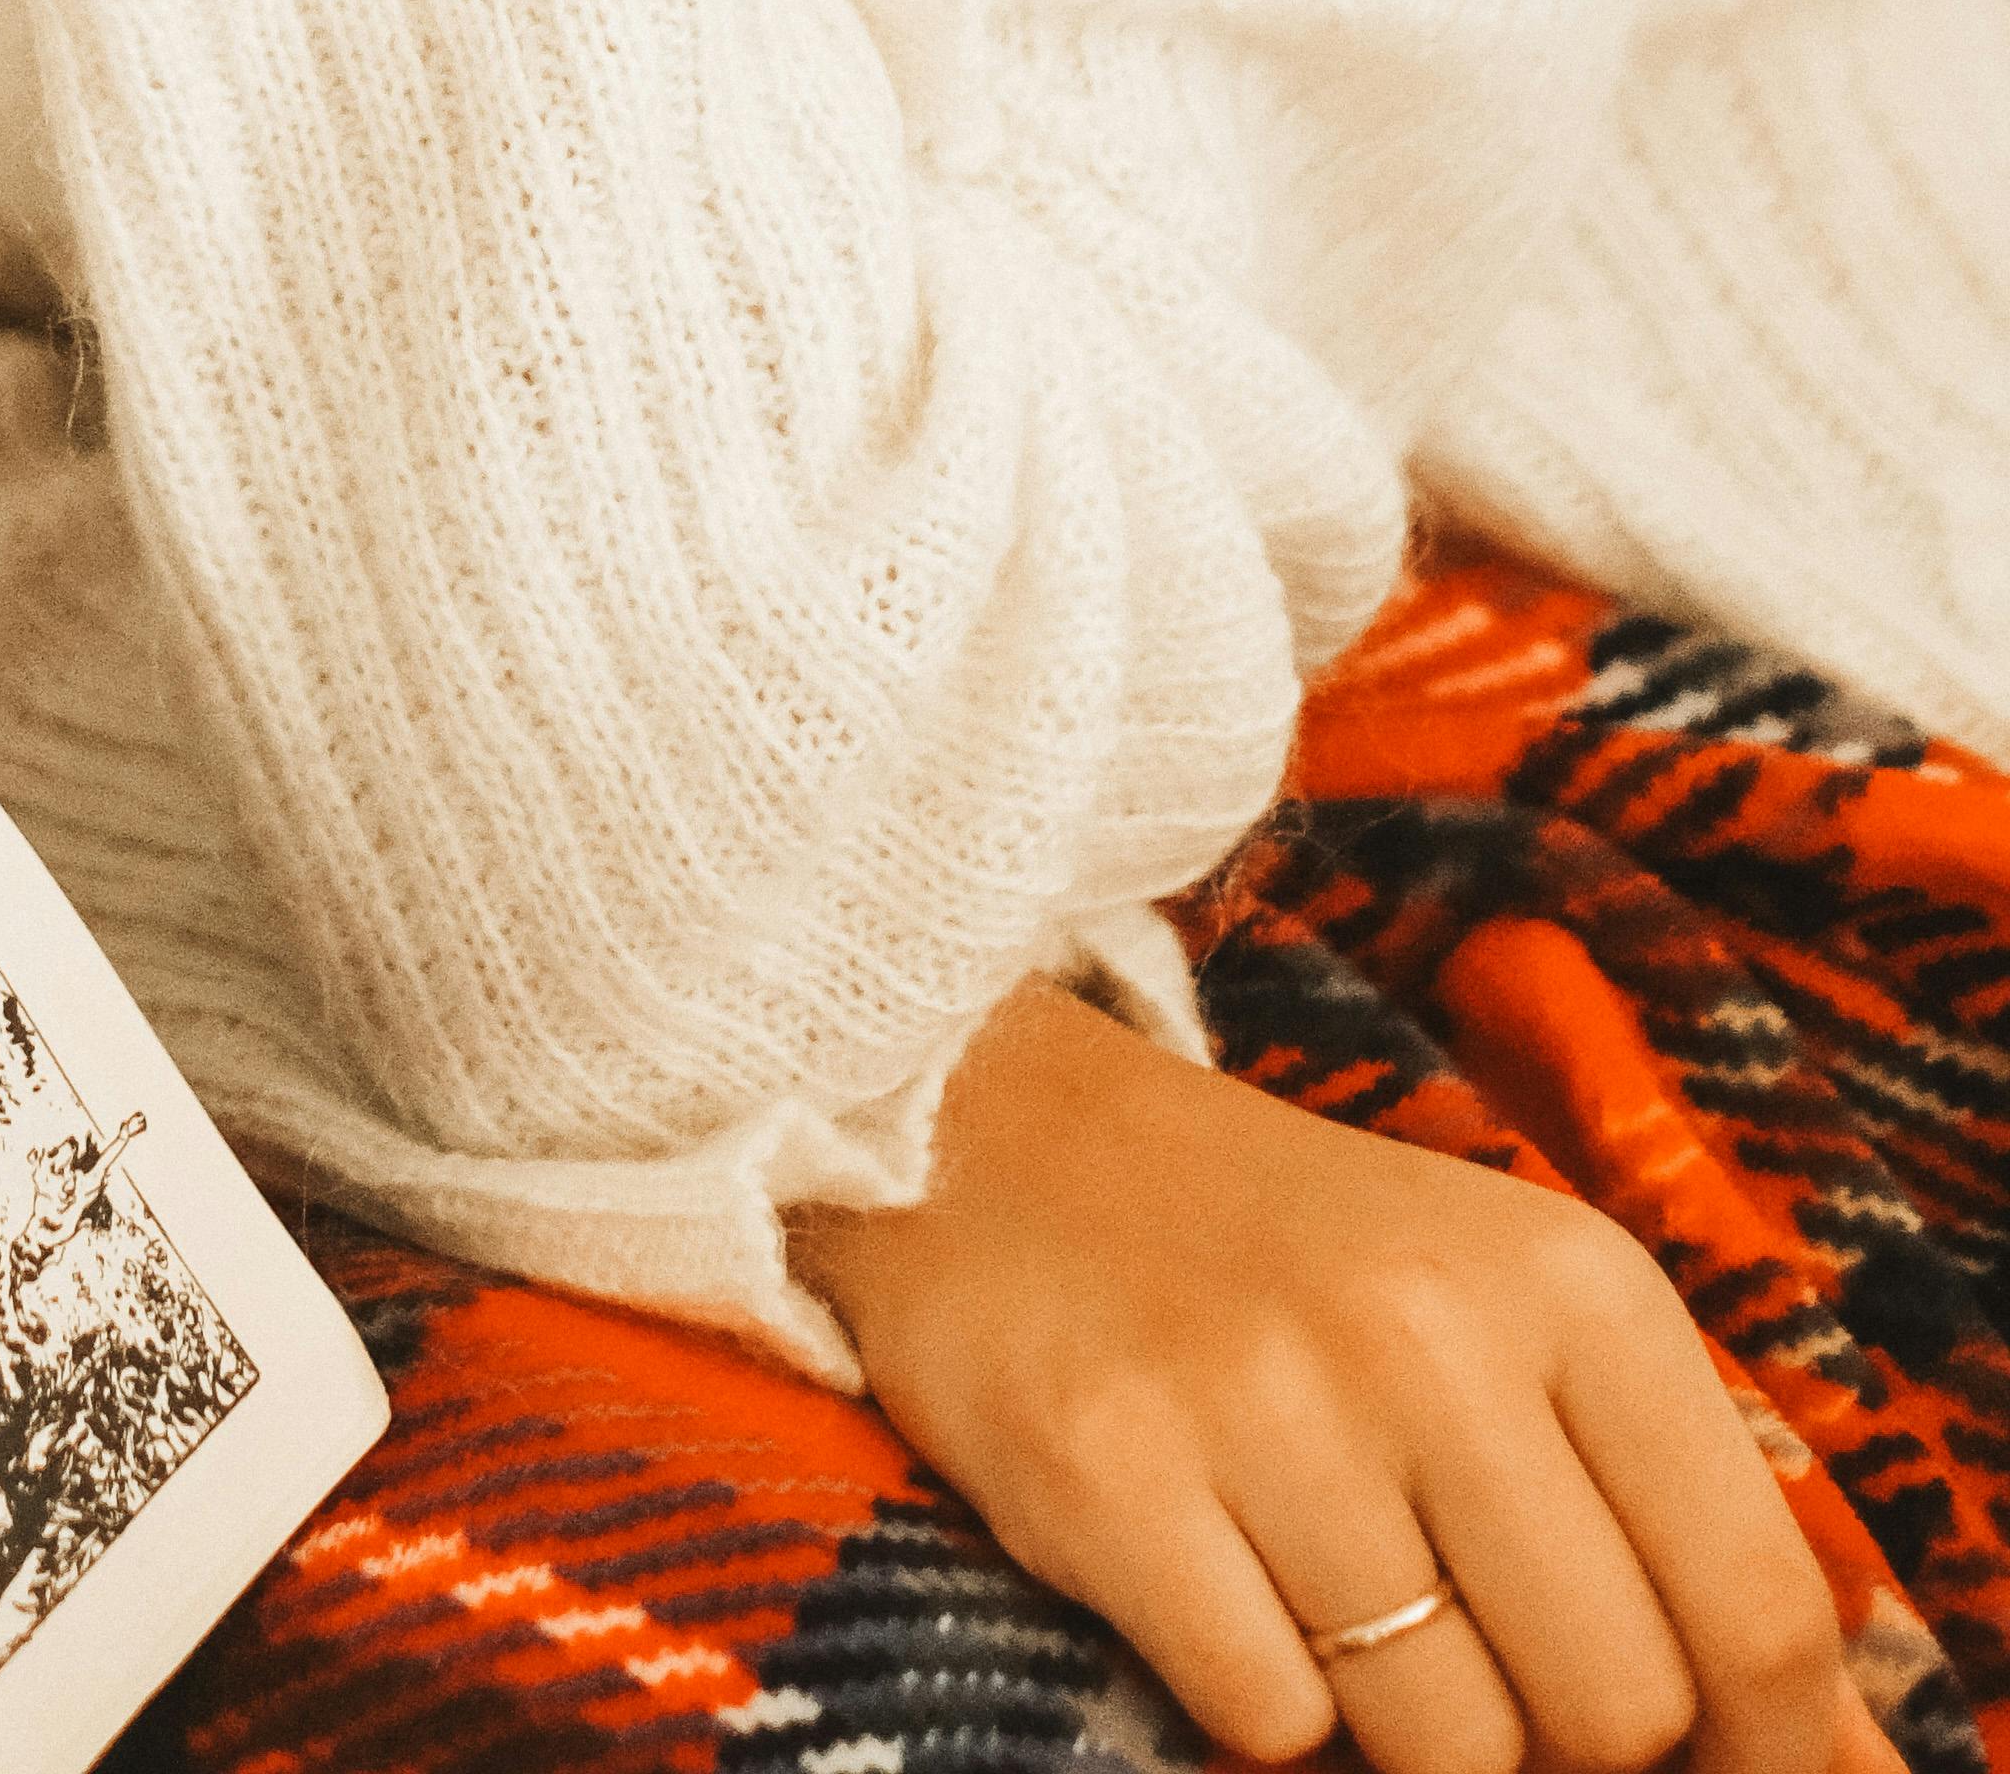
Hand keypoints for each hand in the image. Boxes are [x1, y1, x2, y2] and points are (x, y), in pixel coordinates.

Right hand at [797, 987, 1894, 1773]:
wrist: (988, 1121)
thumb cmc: (1285, 1249)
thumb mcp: (1510, 1309)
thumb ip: (1676, 1505)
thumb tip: (1840, 1751)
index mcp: (1568, 1281)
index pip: (1762, 1614)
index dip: (1771, 1754)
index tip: (1712, 1767)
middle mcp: (1434, 1330)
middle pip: (1615, 1711)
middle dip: (1557, 1731)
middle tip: (1467, 1642)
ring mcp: (1266, 1404)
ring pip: (1448, 1746)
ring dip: (1401, 1722)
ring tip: (1333, 1596)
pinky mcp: (1112, 1478)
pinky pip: (1271, 1728)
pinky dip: (1258, 1697)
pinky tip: (1217, 1576)